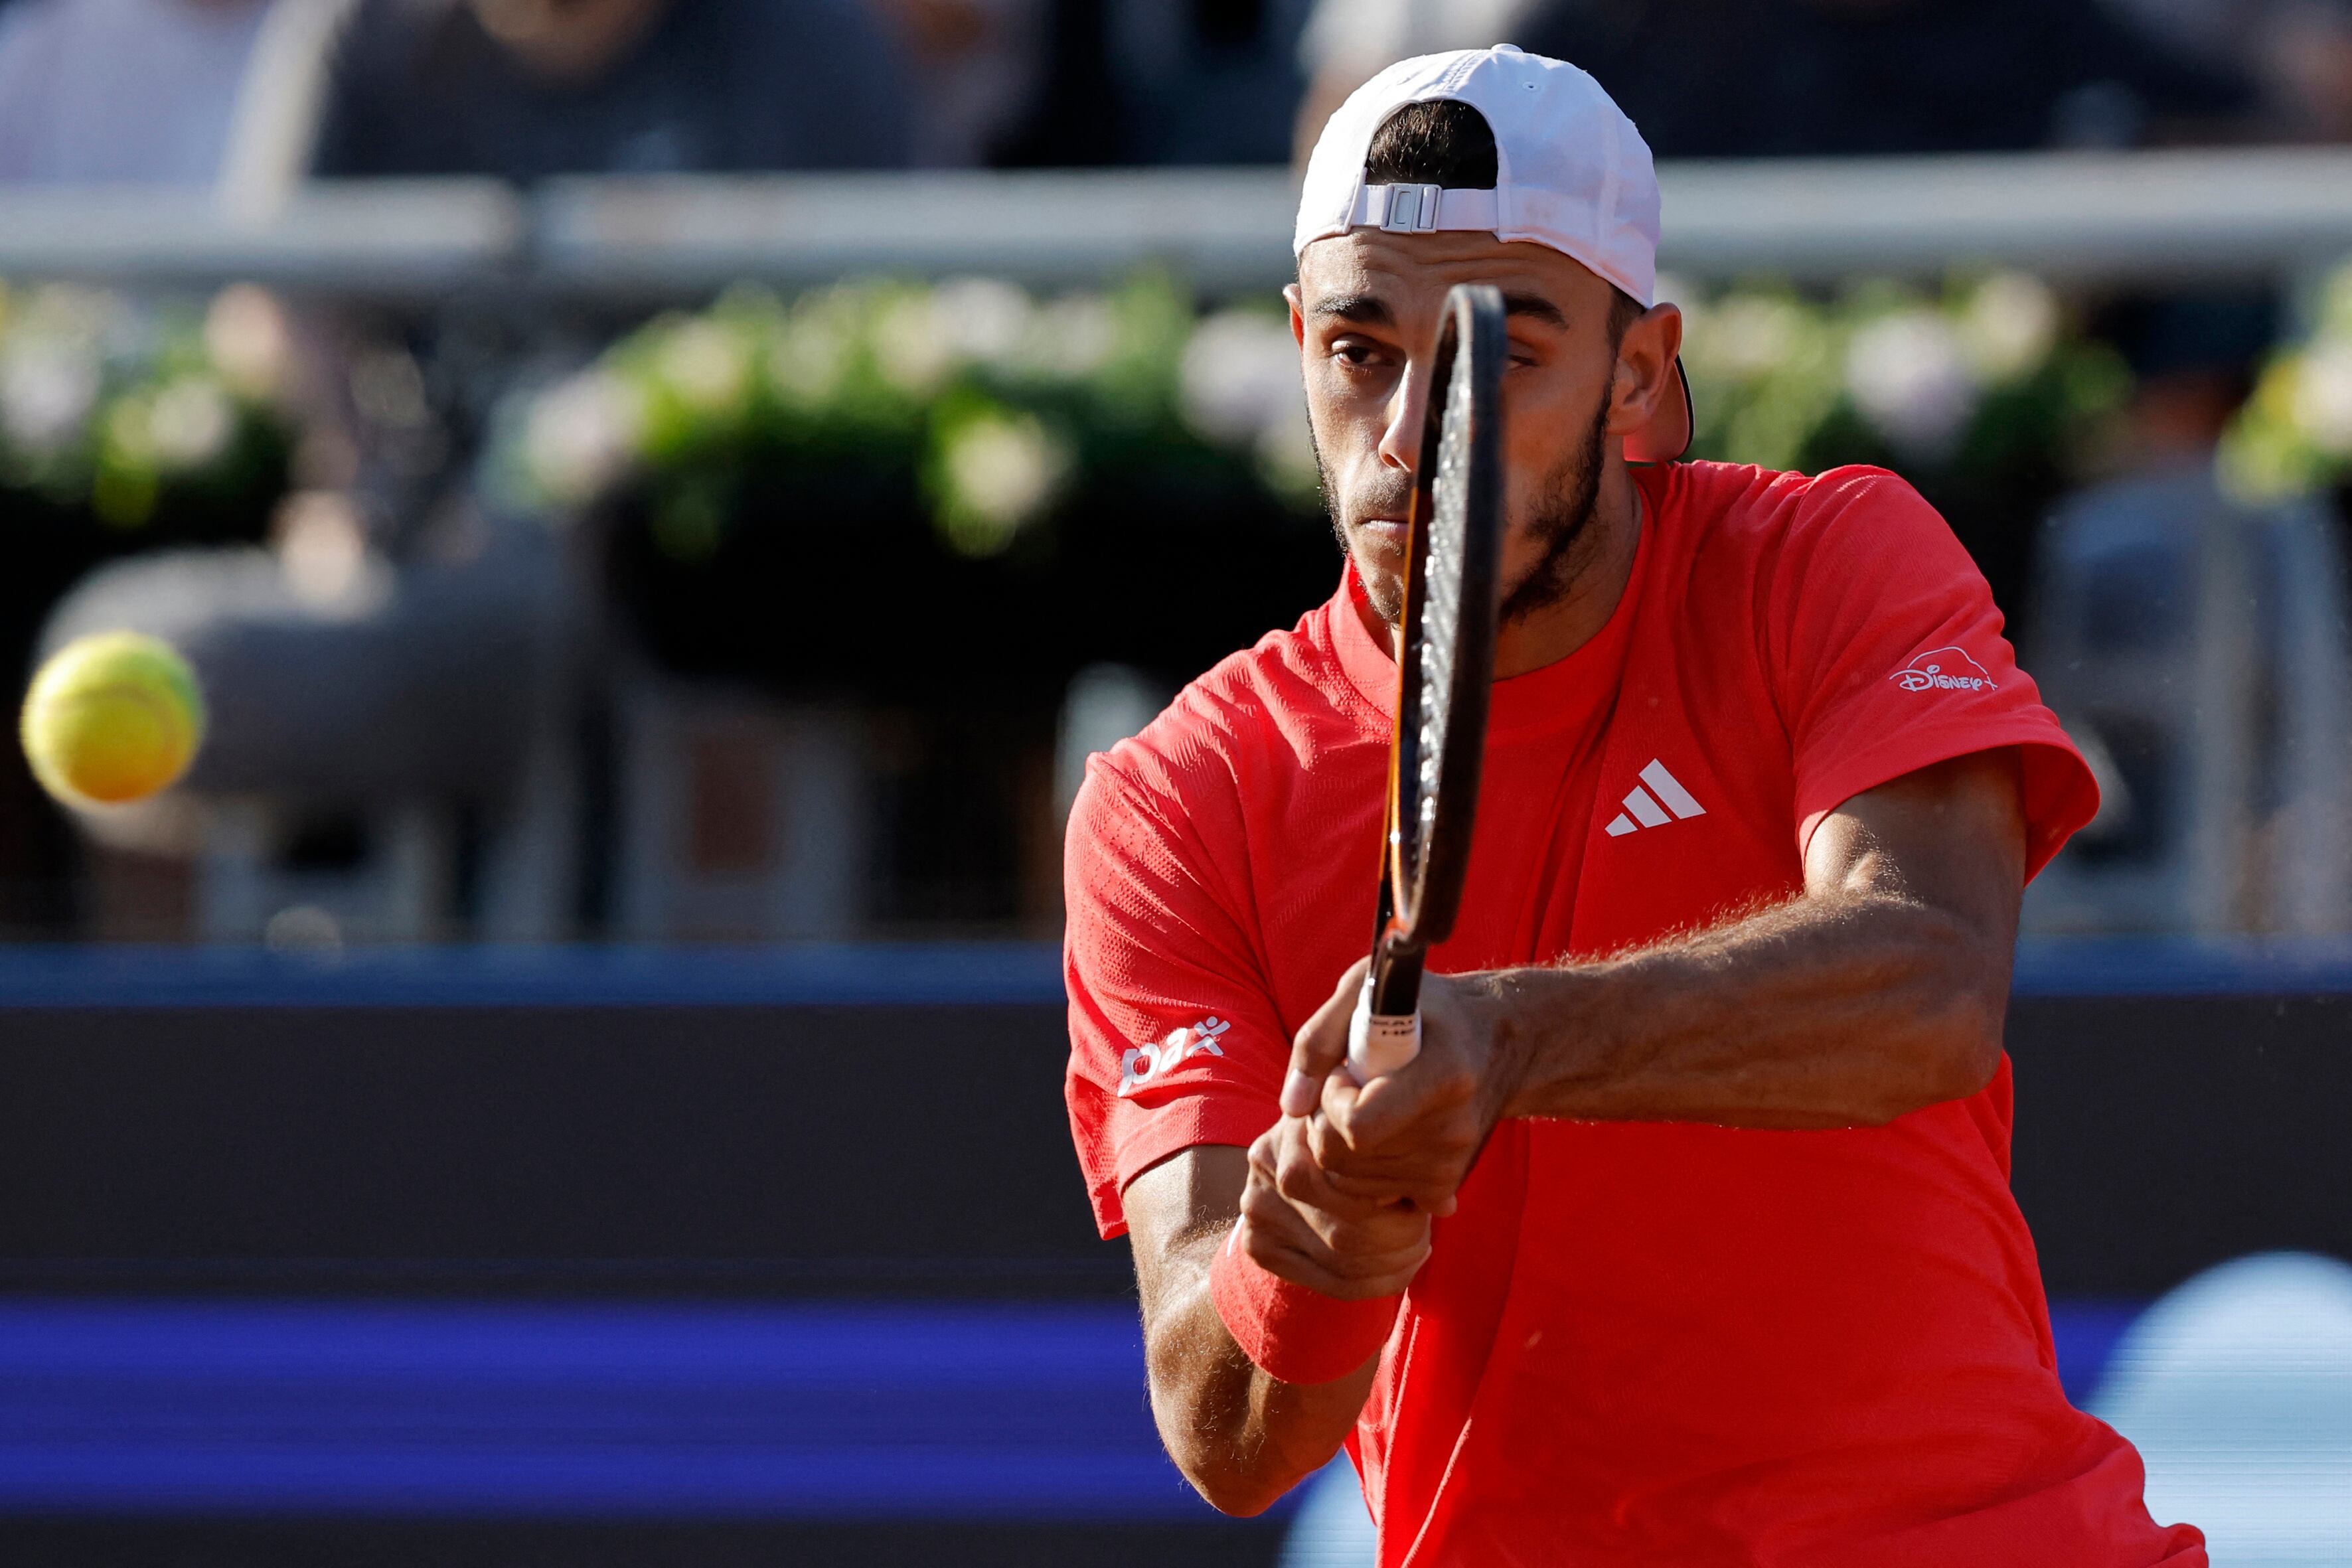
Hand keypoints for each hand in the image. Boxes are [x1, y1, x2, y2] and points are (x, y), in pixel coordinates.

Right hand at [1234, 1114, 1430, 1299]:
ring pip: (1343, 1263)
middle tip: (1426, 1231)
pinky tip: (1400, 1269)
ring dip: (1395, 1265)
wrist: (1299, 1151)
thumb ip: (1401, 1153)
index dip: (1401, 1200)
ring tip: (1418, 1248)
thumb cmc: (1353, 1135)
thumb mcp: (1373, 1127)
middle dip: (1401, 1239)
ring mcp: (1256, 1210)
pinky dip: (1377, 1285)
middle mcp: (1268, 1169)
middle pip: (1347, 1230)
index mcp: (1297, 1130)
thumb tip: (1445, 1205)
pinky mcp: (1257, 1246)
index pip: (1355, 1185)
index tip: (1426, 1201)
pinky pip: (1331, 1284)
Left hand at [1278, 960, 1526, 1214]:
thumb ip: (1318, 1038)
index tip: (1344, 1071)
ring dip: (1339, 1146)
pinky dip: (1361, 1172)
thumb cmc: (1425, 1007)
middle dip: (1325, 1122)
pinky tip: (1381, 1134)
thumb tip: (1292, 1105)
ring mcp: (1451, 1163)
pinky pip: (1373, 1198)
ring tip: (1365, 1105)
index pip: (1358, 1127)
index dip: (1332, 1100)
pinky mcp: (1446, 1185)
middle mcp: (1454, 1129)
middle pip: (1344, 1158)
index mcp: (1444, 1074)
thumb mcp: (1368, 988)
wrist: (1499, 1043)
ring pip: (1350, 1182)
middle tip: (1346, 1088)